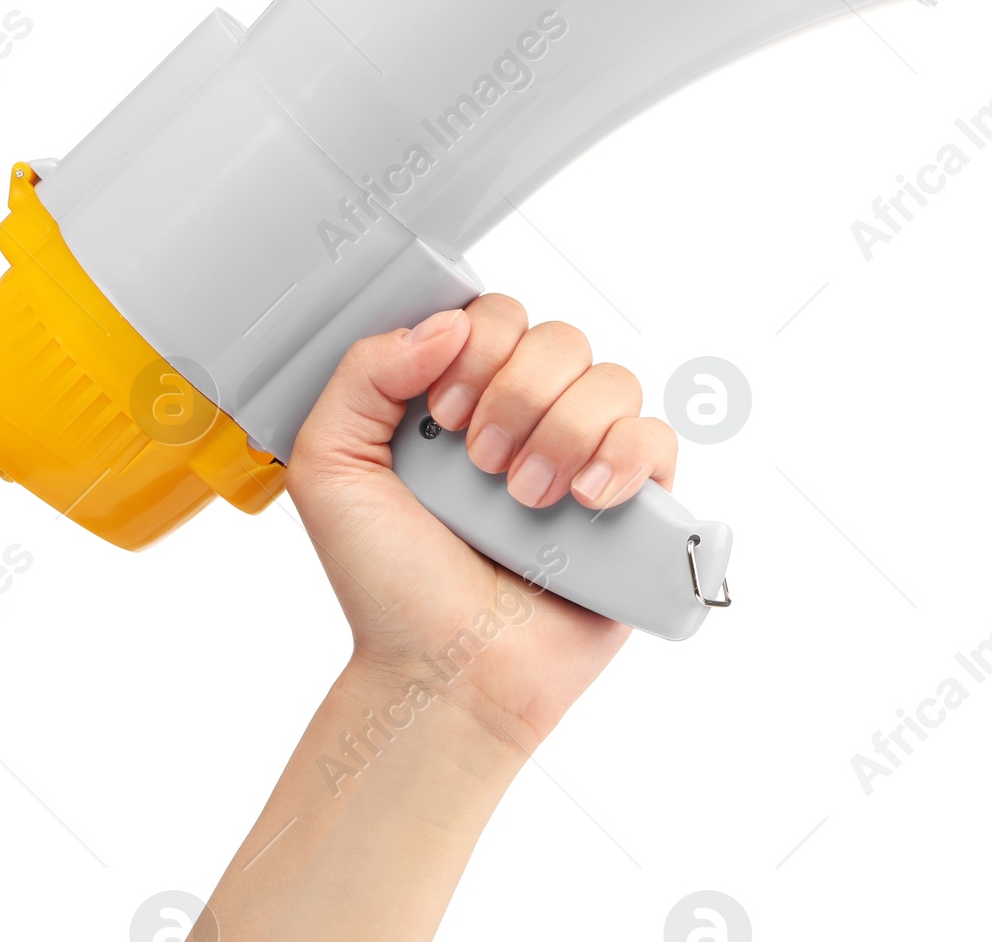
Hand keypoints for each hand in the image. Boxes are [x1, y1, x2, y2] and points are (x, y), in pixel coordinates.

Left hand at [286, 294, 678, 752]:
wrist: (441, 675)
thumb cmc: (389, 584)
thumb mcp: (332, 467)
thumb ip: (364, 373)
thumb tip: (446, 324)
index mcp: (461, 396)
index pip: (494, 316)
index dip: (476, 348)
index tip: (442, 414)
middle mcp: (527, 417)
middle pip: (559, 337)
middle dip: (516, 394)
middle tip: (481, 462)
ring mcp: (583, 458)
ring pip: (612, 380)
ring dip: (563, 431)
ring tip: (525, 498)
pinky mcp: (632, 506)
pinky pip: (659, 440)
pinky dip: (623, 459)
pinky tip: (583, 500)